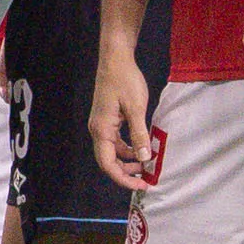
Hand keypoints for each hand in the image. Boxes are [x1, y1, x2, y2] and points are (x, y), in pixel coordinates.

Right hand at [89, 49, 155, 189]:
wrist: (115, 58)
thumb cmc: (125, 80)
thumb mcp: (136, 108)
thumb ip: (139, 135)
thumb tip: (144, 159)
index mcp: (101, 129)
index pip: (108, 164)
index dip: (123, 178)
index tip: (140, 185)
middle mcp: (97, 129)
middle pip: (108, 161)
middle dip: (126, 172)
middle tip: (146, 178)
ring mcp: (101, 124)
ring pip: (112, 151)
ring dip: (128, 160)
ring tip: (146, 164)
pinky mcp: (107, 119)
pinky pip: (115, 141)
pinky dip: (127, 148)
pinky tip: (141, 148)